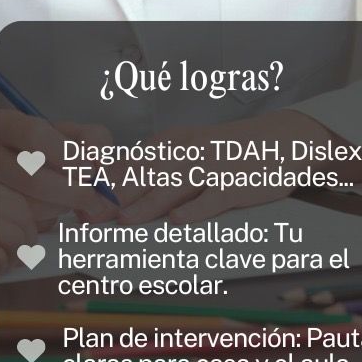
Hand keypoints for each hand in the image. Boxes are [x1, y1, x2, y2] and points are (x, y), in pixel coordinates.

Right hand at [0, 111, 120, 226]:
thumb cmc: (22, 151)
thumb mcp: (52, 132)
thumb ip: (86, 140)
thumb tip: (103, 165)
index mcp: (0, 124)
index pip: (37, 136)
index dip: (71, 156)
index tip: (91, 169)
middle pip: (36, 180)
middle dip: (74, 193)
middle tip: (90, 199)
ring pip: (28, 210)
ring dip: (56, 213)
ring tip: (60, 205)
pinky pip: (14, 234)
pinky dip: (34, 232)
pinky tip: (37, 221)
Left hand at [114, 110, 361, 224]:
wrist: (280, 141)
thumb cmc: (228, 150)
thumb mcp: (189, 147)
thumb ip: (157, 164)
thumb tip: (117, 180)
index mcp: (173, 141)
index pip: (132, 159)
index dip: (106, 179)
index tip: (82, 195)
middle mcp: (189, 151)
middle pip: (147, 173)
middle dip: (117, 194)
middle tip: (92, 212)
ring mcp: (213, 168)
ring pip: (174, 186)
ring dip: (147, 202)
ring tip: (123, 218)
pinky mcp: (236, 184)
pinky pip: (213, 198)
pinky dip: (195, 209)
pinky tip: (177, 221)